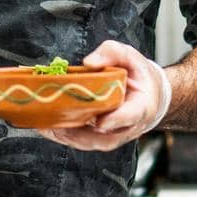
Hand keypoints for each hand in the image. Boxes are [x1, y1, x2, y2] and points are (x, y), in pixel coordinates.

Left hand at [38, 39, 168, 151]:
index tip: (101, 121)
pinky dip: (65, 137)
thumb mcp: (130, 57)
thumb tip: (89, 62)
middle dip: (81, 134)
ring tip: (47, 127)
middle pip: (106, 137)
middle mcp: (128, 126)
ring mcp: (114, 134)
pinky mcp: (101, 137)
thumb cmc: (138, 75)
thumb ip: (112, 53)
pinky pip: (83, 142)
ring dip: (68, 137)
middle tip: (60, 124)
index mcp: (141, 106)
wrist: (148, 94)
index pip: (130, 116)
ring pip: (92, 143)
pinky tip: (48, 128)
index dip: (116, 120)